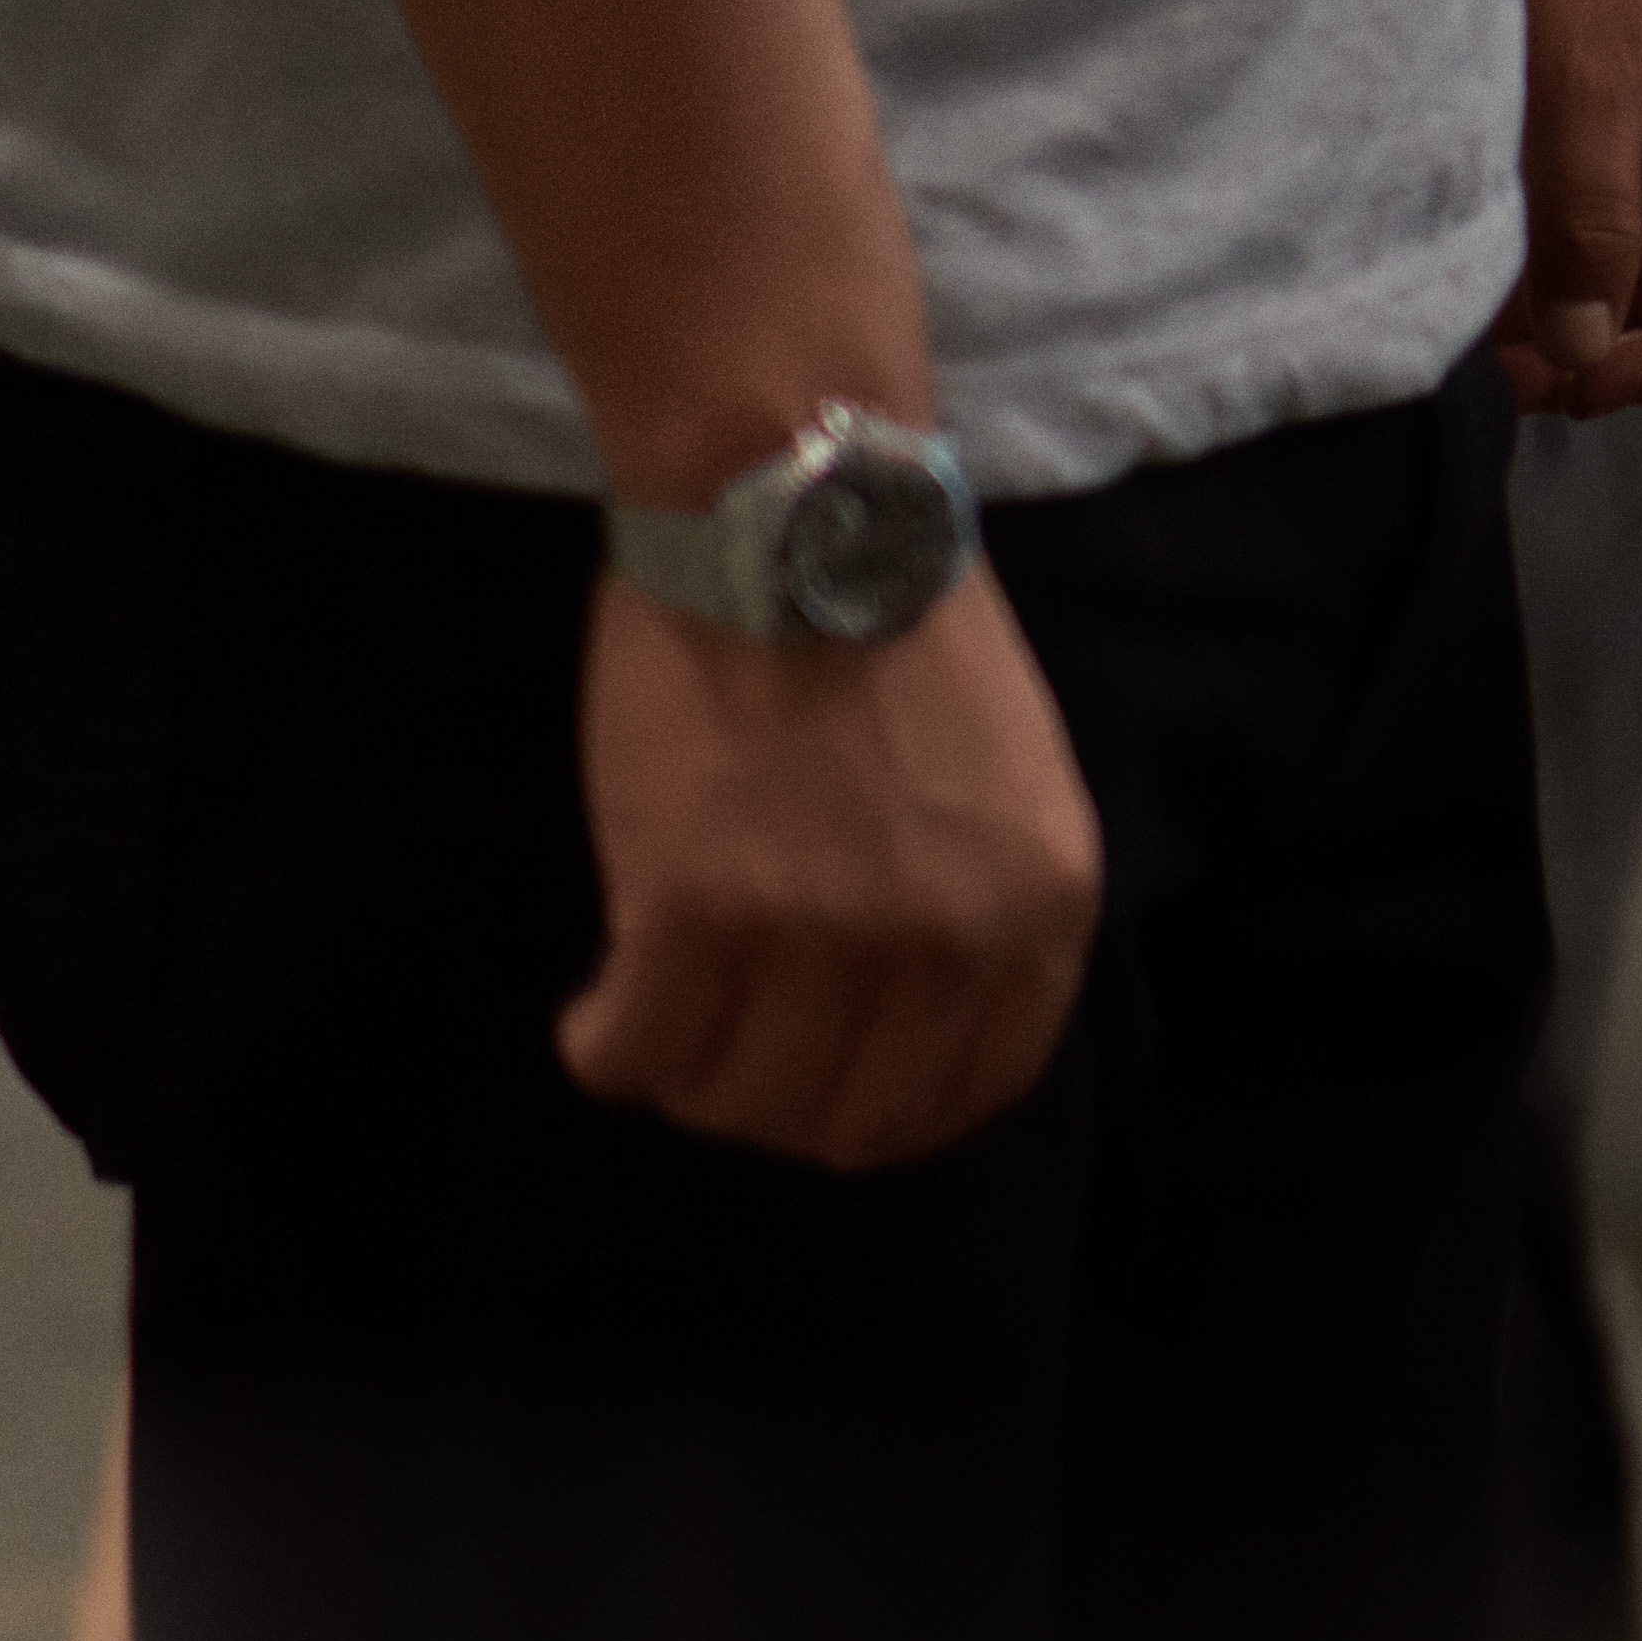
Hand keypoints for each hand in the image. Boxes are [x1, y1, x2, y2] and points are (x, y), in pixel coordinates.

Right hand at [560, 566, 1100, 1167]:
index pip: (970, 1092)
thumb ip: (976, 905)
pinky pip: (631, 1055)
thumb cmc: (897, 632)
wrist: (802, 520)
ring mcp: (821, 938)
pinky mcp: (694, 917)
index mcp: (1043, 907)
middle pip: (843, 1121)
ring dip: (685, 1075)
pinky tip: (598, 1008)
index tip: (820, 1078)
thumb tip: (903, 1026)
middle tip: (722, 1044)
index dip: (881, 1105)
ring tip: (661, 1010)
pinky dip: (603, 1046)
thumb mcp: (1005, 784)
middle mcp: (948, 943)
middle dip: (771, 1101)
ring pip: (729, 1101)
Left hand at [1512, 0, 1641, 419]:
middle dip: (1609, 340)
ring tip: (1483, 338)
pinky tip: (1487, 279)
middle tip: (1506, 377)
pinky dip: (1551, 254)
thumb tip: (1588, 357)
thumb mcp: (1583, 86)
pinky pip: (1602, 210)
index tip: (1574, 392)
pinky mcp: (1624, 106)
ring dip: (1573, 304)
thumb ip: (1591, 227)